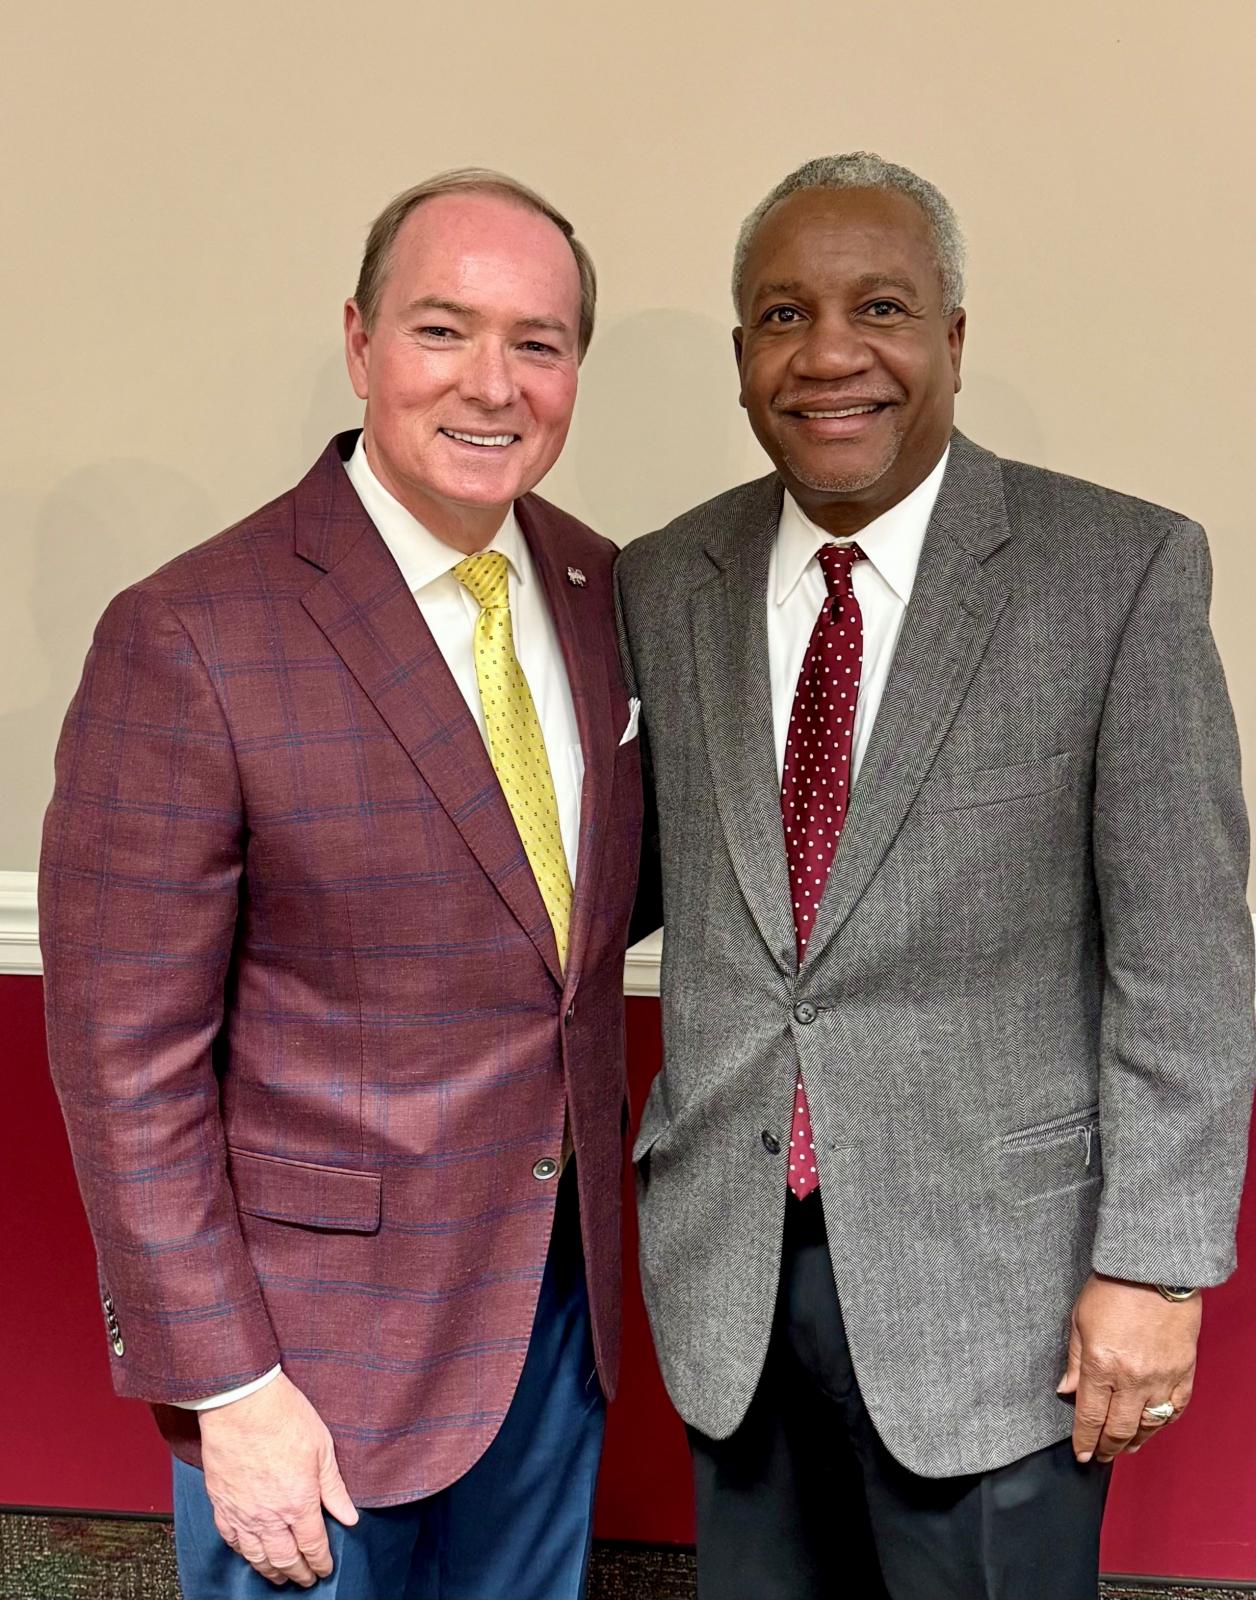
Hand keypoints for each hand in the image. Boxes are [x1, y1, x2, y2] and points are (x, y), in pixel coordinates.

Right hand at [199, 1372, 357, 1586]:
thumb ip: (334, 1488)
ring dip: (270, 1570)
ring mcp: (242, 1512)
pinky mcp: (222, 1503)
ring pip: (257, 1555)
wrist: (241, 1403)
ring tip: (279, 1577)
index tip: (325, 1569)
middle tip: (305, 1580)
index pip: (313, 1545)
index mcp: (299, 1502)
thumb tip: (349, 1517)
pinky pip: (231, 1539)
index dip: (321, 1562)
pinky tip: (248, 1553)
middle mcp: (270, 1516)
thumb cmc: (284, 1418)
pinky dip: (242, 1552)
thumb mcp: (322, 1448)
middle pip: (285, 1558)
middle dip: (298, 1572)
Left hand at [1057, 1273, 1200, 1464]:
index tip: (1081, 1454)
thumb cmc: (1113, 1288)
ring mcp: (1162, 1378)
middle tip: (1100, 1456)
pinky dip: (1163, 1424)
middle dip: (1107, 1448)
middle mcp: (1133, 1378)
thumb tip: (1066, 1392)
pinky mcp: (1184, 1373)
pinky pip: (1175, 1410)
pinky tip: (1152, 1428)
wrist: (1154, 1270)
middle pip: (1119, 1429)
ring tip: (1124, 1448)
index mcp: (1102, 1365)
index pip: (1090, 1417)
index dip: (1084, 1441)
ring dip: (1135, 1441)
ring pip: (1149, 1426)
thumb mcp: (1079, 1320)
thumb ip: (1075, 1361)